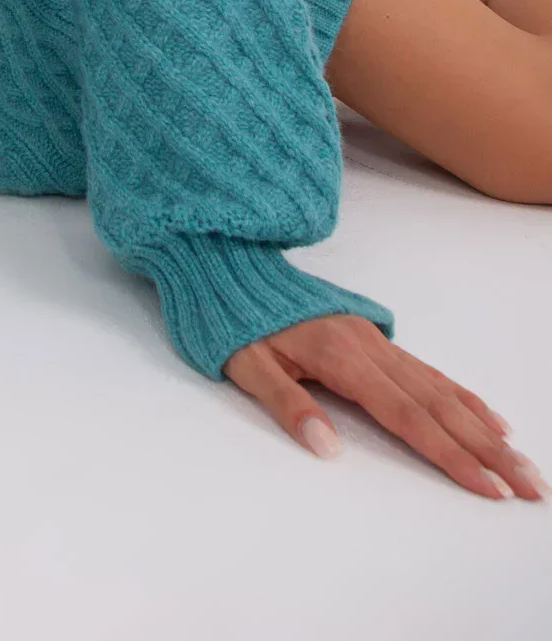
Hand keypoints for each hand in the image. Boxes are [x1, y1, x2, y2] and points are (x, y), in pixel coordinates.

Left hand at [224, 313, 546, 499]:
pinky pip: (427, 370)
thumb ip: (286, 404)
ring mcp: (374, 339)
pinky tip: (487, 417)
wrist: (227, 262)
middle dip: (488, 450)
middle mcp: (368, 347)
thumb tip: (326, 448)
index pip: (407, 417)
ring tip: (522, 460)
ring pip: (440, 387)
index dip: (451, 455)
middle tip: (531, 485)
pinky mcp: (372, 337)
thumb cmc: (232, 319)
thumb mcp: (243, 363)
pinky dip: (462, 396)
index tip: (489, 487)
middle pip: (438, 406)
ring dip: (484, 427)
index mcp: (341, 357)